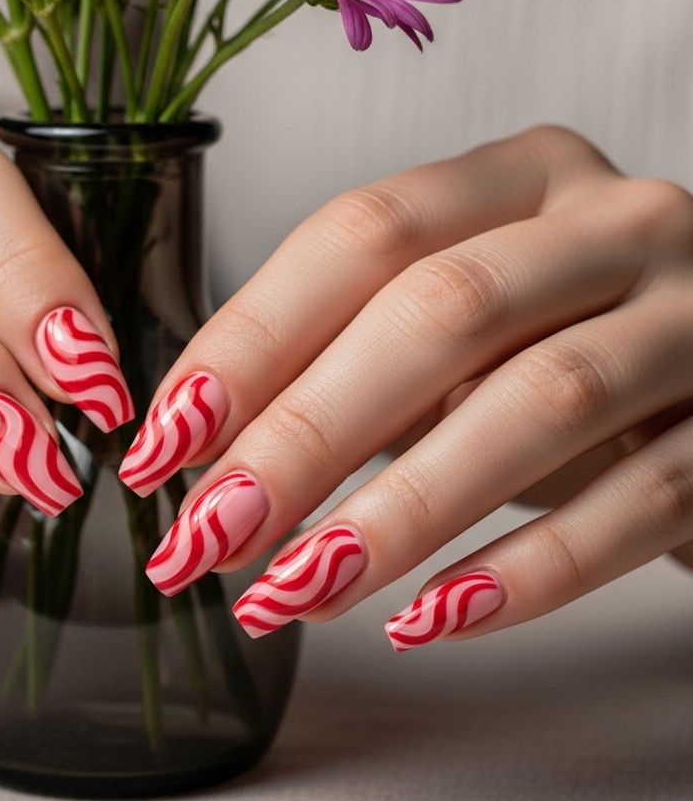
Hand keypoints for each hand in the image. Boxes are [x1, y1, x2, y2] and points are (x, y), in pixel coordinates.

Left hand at [121, 126, 692, 648]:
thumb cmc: (562, 355)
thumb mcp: (458, 338)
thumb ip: (348, 368)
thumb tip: (205, 463)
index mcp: (518, 180)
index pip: (358, 235)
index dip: (250, 342)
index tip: (162, 445)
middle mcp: (613, 224)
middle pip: (436, 312)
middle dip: (304, 436)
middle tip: (209, 536)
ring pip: (537, 404)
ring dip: (397, 513)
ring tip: (296, 592)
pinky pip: (638, 499)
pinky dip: (525, 573)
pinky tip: (429, 620)